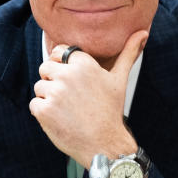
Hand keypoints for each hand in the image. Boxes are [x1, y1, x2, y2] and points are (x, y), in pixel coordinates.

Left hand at [29, 30, 147, 168]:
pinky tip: (60, 119)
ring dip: (48, 98)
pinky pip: (34, 104)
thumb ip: (128, 53)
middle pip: (45, 68)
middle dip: (54, 82)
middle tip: (70, 99)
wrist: (104, 144)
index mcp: (84, 63)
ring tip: (67, 110)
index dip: (62, 65)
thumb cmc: (110, 111)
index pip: (58, 52)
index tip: (71, 80)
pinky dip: (43, 113)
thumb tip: (143, 32)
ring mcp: (54, 92)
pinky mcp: (44, 109)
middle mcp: (68, 75)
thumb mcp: (119, 79)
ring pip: (39, 87)